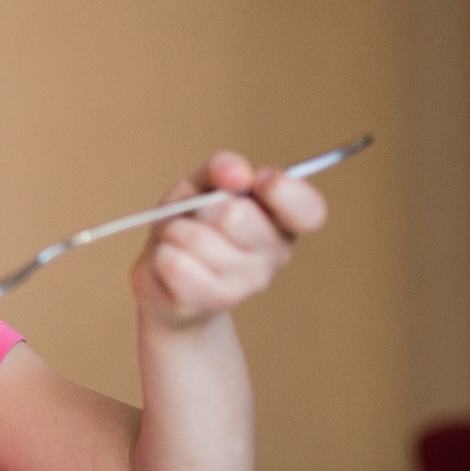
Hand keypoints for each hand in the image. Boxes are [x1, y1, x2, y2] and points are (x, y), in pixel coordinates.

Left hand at [131, 150, 327, 328]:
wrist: (166, 281)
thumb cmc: (193, 225)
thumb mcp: (204, 185)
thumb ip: (223, 169)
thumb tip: (236, 173)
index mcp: (283, 221)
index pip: (308, 210)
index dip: (282, 190)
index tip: (257, 180)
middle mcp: (275, 255)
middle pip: (234, 215)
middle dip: (202, 207)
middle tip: (199, 217)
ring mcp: (246, 284)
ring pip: (195, 238)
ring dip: (174, 231)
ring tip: (180, 241)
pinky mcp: (210, 302)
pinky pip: (173, 263)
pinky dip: (160, 254)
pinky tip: (170, 262)